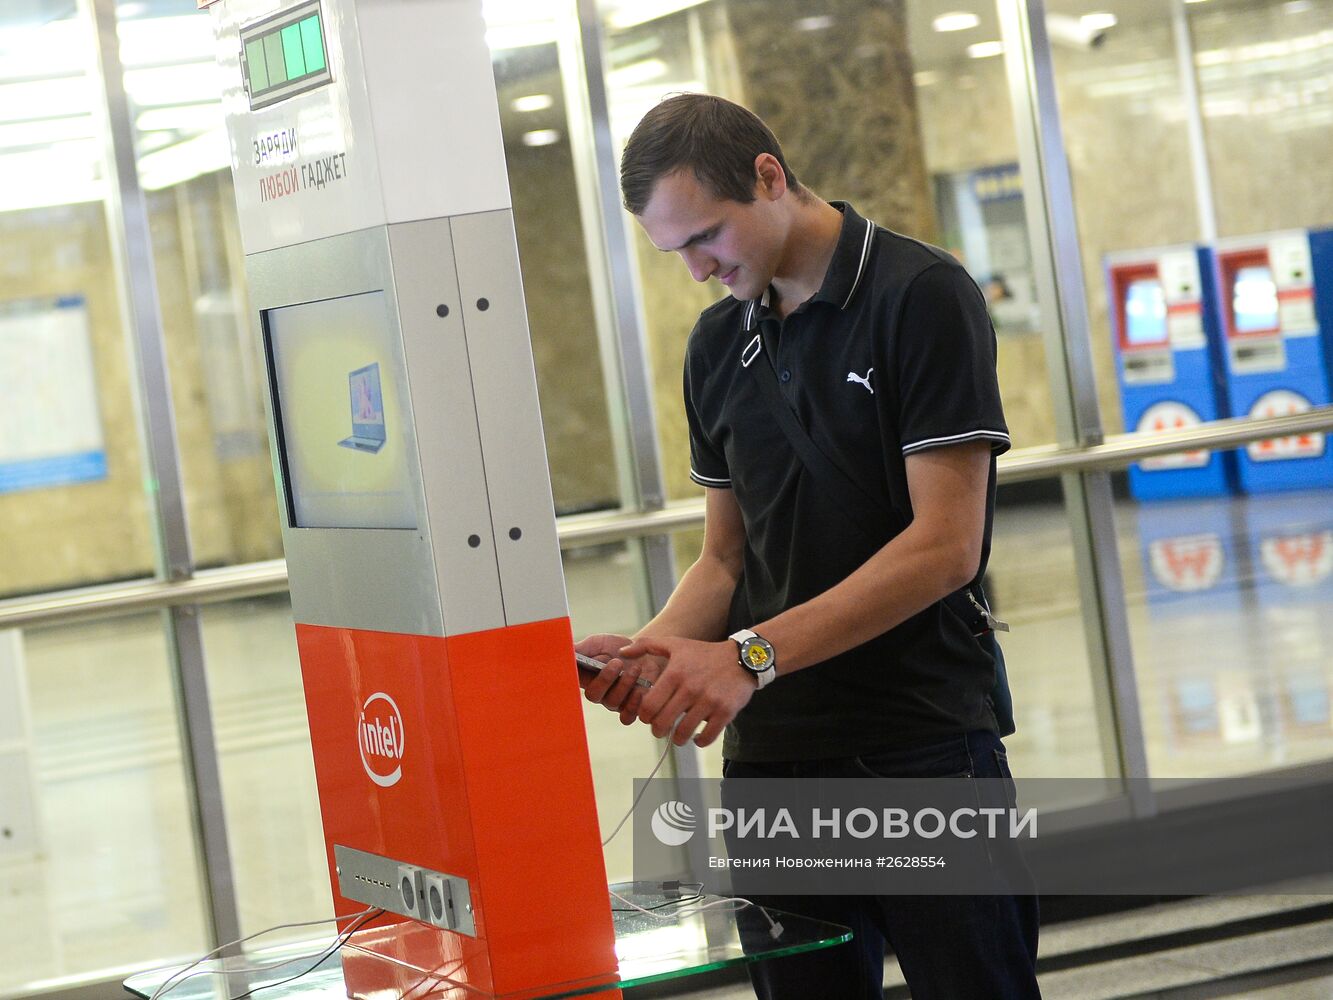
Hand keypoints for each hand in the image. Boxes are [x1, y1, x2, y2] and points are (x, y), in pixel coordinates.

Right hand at [575, 633, 663, 722]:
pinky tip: (639, 691)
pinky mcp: (630, 709)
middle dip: (605, 679)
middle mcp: (597, 692)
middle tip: (617, 663)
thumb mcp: (599, 643)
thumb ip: (583, 648)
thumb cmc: (618, 648)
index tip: (582, 664)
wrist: (645, 654)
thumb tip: (565, 651)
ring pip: (612, 702)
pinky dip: (632, 706)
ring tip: (636, 668)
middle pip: (593, 695)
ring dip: (624, 684)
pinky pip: (626, 717)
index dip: (573, 677)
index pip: (571, 681)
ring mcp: (613, 702)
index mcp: (585, 676)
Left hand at [617, 636, 755, 747]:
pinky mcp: (726, 711)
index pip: (648, 706)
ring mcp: (709, 701)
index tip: (649, 716)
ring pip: (683, 733)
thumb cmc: (703, 653)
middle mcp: (690, 688)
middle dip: (658, 730)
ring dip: (678, 739)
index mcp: (674, 674)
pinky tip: (697, 737)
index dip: (644, 716)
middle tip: (661, 729)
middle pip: (662, 722)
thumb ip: (646, 645)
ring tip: (679, 736)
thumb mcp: (675, 644)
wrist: (742, 658)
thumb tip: (622, 653)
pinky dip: (699, 741)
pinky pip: (707, 737)